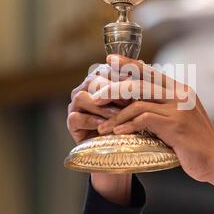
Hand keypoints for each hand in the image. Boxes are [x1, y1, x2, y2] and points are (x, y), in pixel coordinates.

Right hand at [67, 64, 131, 205]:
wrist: (119, 151)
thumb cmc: (129, 122)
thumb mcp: (135, 102)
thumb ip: (135, 83)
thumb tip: (141, 62)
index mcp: (99, 78)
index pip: (106, 69)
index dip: (120, 75)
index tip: (136, 82)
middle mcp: (85, 88)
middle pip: (93, 80)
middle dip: (112, 90)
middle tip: (129, 100)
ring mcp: (76, 105)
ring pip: (83, 97)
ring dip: (103, 106)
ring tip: (119, 115)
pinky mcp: (71, 121)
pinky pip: (78, 117)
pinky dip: (93, 121)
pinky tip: (105, 126)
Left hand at [94, 55, 213, 192]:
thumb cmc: (195, 143)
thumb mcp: (181, 118)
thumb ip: (164, 107)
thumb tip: (139, 102)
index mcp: (180, 90)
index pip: (150, 70)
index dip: (128, 64)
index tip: (109, 60)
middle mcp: (180, 94)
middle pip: (139, 82)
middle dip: (114, 88)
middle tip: (96, 97)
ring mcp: (179, 108)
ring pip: (138, 101)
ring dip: (116, 114)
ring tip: (101, 126)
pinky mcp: (176, 124)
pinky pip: (144, 119)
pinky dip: (127, 126)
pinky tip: (117, 133)